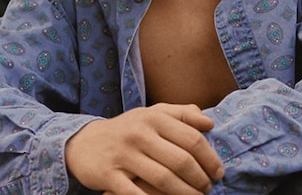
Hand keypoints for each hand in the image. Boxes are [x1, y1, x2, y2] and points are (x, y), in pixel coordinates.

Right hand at [65, 103, 224, 194]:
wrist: (83, 142)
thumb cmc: (127, 129)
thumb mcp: (151, 114)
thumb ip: (181, 114)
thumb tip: (209, 123)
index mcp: (153, 117)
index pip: (192, 139)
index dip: (210, 158)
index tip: (218, 172)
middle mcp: (139, 133)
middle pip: (181, 161)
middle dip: (200, 179)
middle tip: (208, 188)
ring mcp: (124, 155)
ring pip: (163, 179)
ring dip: (185, 193)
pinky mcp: (109, 175)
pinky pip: (136, 194)